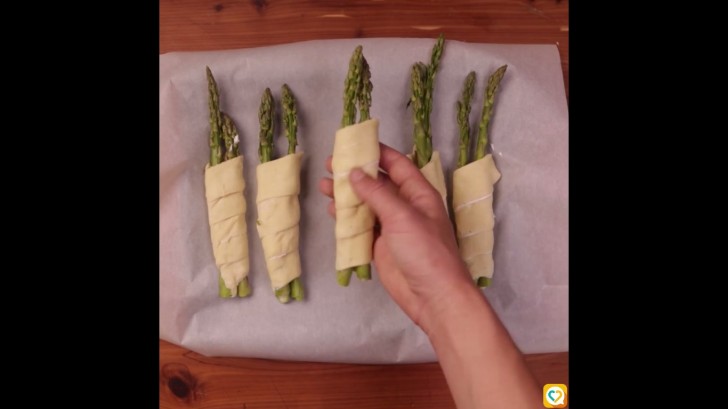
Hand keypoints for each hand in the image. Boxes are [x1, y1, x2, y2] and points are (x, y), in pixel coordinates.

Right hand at [319, 143, 474, 332]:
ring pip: (366, 204)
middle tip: (330, 164)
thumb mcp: (402, 216)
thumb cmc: (426, 252)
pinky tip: (332, 210)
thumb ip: (377, 194)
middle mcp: (405, 207)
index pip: (397, 164)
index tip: (354, 142)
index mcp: (419, 194)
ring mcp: (392, 227)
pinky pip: (361, 226)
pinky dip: (347, 218)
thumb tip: (354, 173)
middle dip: (356, 173)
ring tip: (324, 185)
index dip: (377, 152)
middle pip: (378, 183)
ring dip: (347, 195)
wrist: (433, 296)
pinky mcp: (380, 246)